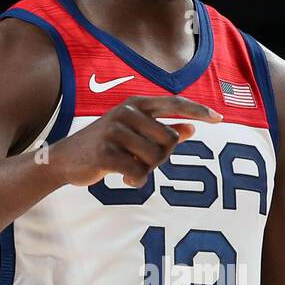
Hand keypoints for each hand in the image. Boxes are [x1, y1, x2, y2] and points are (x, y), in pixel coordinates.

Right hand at [51, 95, 221, 188]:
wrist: (65, 159)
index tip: (219, 118)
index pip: (174, 103)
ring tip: (129, 168)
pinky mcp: (107, 153)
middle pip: (169, 140)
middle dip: (161, 157)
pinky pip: (139, 173)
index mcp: (135, 104)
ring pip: (155, 158)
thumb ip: (162, 129)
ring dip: (147, 170)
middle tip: (142, 161)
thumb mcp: (133, 133)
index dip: (198, 110)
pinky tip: (123, 179)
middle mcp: (126, 112)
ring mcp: (115, 132)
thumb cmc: (105, 146)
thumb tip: (191, 129)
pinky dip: (135, 181)